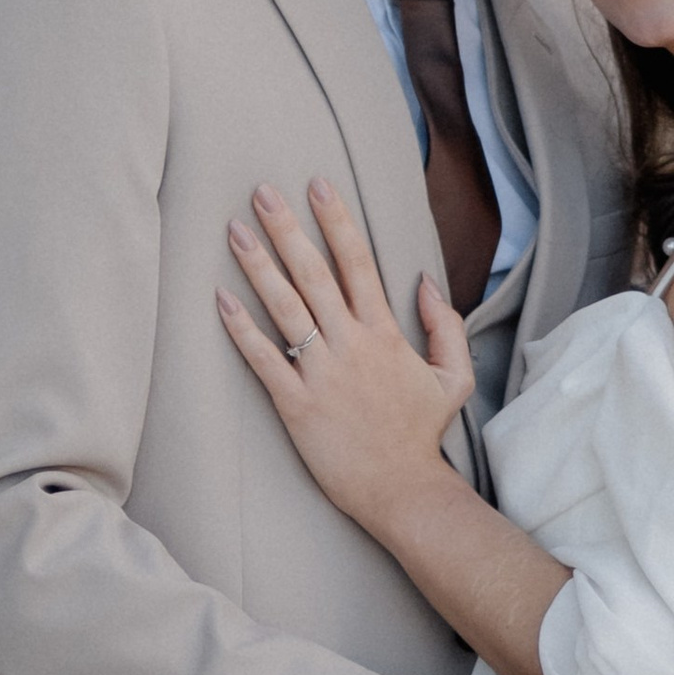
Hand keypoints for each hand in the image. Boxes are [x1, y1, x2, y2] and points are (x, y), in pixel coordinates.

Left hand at [218, 178, 472, 534]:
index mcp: (385, 333)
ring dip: (259, 265)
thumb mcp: (452, 377)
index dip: (336, 219)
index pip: (358, 262)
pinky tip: (220, 299)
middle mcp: (352, 345)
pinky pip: (264, 360)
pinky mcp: (298, 406)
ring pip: (286, 308)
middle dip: (287, 228)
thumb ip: (446, 325)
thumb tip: (425, 281)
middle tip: (261, 191)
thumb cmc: (422, 436)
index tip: (317, 183)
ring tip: (234, 230)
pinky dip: (241, 329)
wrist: (403, 491)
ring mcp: (323, 374)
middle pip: (315, 273)